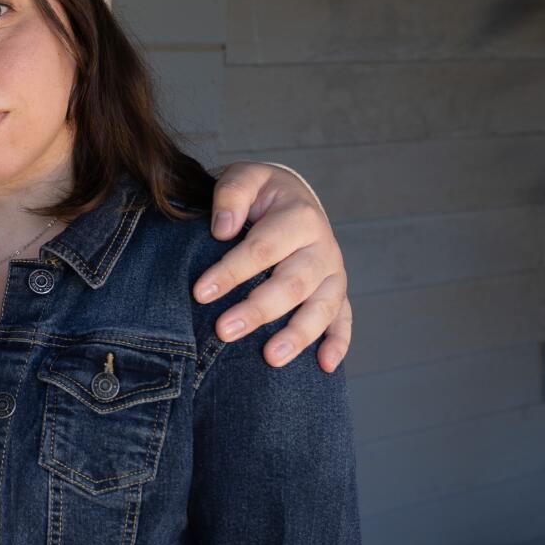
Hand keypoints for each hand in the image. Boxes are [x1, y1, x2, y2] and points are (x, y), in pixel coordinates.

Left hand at [191, 162, 350, 372]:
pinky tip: (325, 366)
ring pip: (321, 307)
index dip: (231, 271)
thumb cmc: (261, 194)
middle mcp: (322, 247)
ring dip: (297, 335)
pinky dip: (338, 343)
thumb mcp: (244, 178)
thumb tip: (222, 229)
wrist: (292, 198)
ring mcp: (334, 273)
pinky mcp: (338, 292)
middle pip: (292, 283)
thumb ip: (231, 194)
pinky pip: (343, 320)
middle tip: (224, 331)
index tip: (200, 292)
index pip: (262, 248)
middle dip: (258, 310)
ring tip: (269, 359)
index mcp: (299, 217)